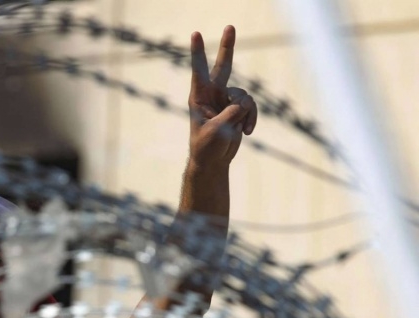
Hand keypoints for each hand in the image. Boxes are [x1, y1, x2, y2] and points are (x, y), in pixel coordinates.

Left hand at [188, 26, 256, 168]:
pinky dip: (251, 118)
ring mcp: (226, 100)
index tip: (195, 33)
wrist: (213, 161)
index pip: (199, 71)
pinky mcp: (237, 108)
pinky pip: (251, 106)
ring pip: (244, 95)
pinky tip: (247, 131)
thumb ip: (230, 114)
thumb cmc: (206, 147)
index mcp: (198, 97)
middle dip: (227, 47)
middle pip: (223, 66)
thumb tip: (244, 103)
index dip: (198, 53)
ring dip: (246, 112)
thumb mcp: (216, 132)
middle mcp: (212, 94)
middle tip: (230, 26)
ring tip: (239, 128)